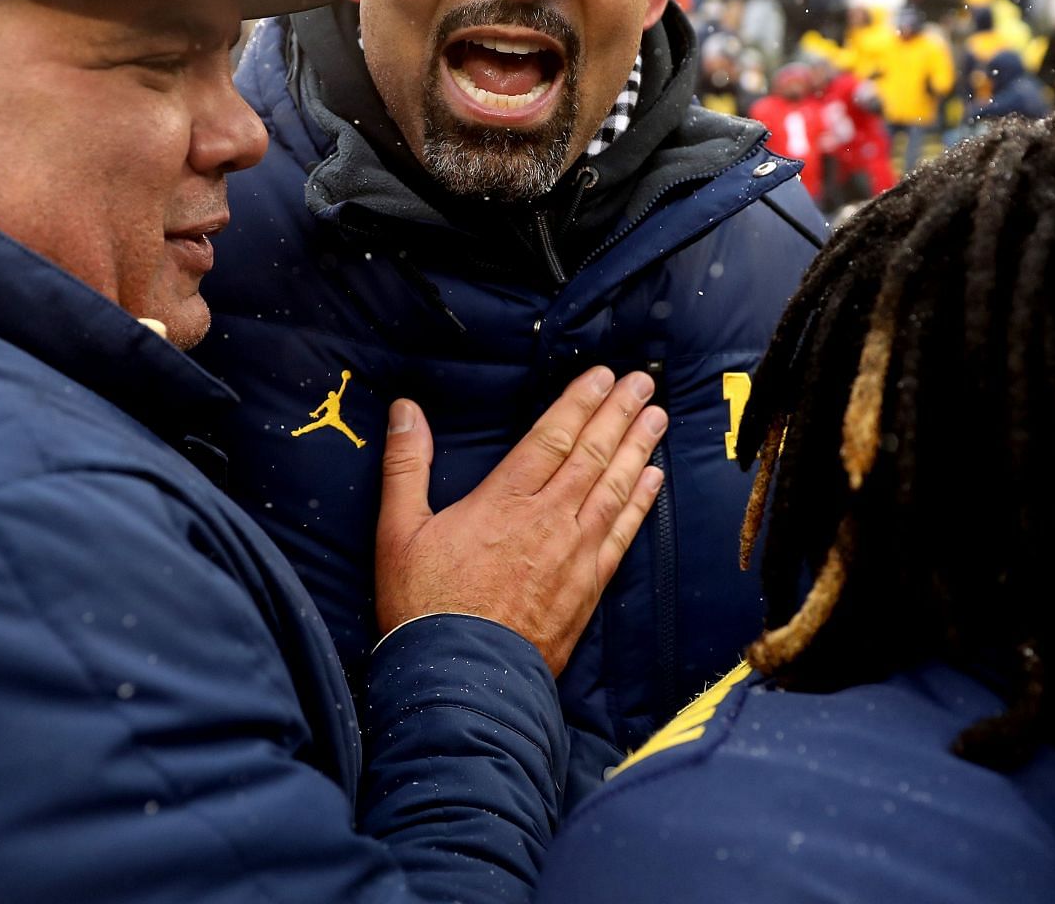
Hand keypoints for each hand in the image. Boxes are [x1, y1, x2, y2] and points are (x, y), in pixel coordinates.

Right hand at [374, 367, 666, 673]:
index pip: (551, 437)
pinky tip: (653, 480)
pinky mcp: (588, 588)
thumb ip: (406, 466)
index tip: (603, 376)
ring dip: (637, 449)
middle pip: (591, 455)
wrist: (461, 679)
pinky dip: (640, 504)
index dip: (579, 402)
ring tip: (656, 417)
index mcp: (503, 501)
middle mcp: (547, 520)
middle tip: (642, 383)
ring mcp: (573, 554)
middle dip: (618, 414)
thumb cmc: (423, 606)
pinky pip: (622, 535)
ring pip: (614, 489)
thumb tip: (405, 410)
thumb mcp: (398, 530)